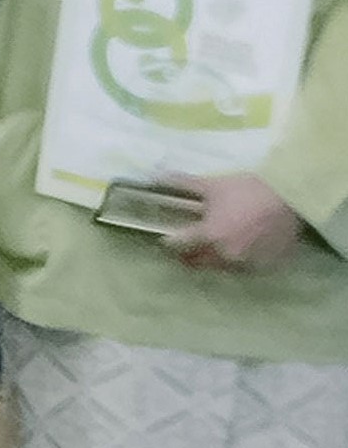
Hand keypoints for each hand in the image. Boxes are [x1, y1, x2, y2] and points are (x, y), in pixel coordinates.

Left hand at [170, 173, 303, 273]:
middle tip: (189, 246)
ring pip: (220, 268)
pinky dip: (236, 261)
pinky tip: (239, 249)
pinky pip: (243, 269)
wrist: (291, 199)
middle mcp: (225, 256)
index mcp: (209, 236)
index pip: (178, 246)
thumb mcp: (213, 185)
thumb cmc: (248, 191)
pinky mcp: (264, 268)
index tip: (169, 237)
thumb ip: (183, 185)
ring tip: (215, 246)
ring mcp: (246, 264)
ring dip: (213, 259)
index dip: (170, 241)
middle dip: (189, 255)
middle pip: (197, 262)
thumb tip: (157, 178)